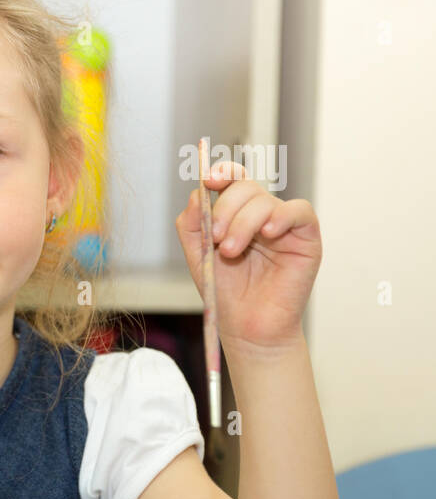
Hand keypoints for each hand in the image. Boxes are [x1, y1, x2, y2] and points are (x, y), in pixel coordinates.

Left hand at [175, 160, 322, 356]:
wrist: (247, 326)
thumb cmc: (226, 292)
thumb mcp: (198, 256)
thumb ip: (192, 224)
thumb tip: (198, 192)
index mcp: (235, 214)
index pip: (232, 179)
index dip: (222, 172)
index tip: (209, 180)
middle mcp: (260, 215)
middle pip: (245, 187)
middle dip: (225, 208)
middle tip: (215, 237)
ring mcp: (284, 224)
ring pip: (265, 201)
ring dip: (243, 223)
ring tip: (230, 252)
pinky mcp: (306, 238)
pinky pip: (299, 211)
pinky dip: (281, 216)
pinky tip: (268, 234)